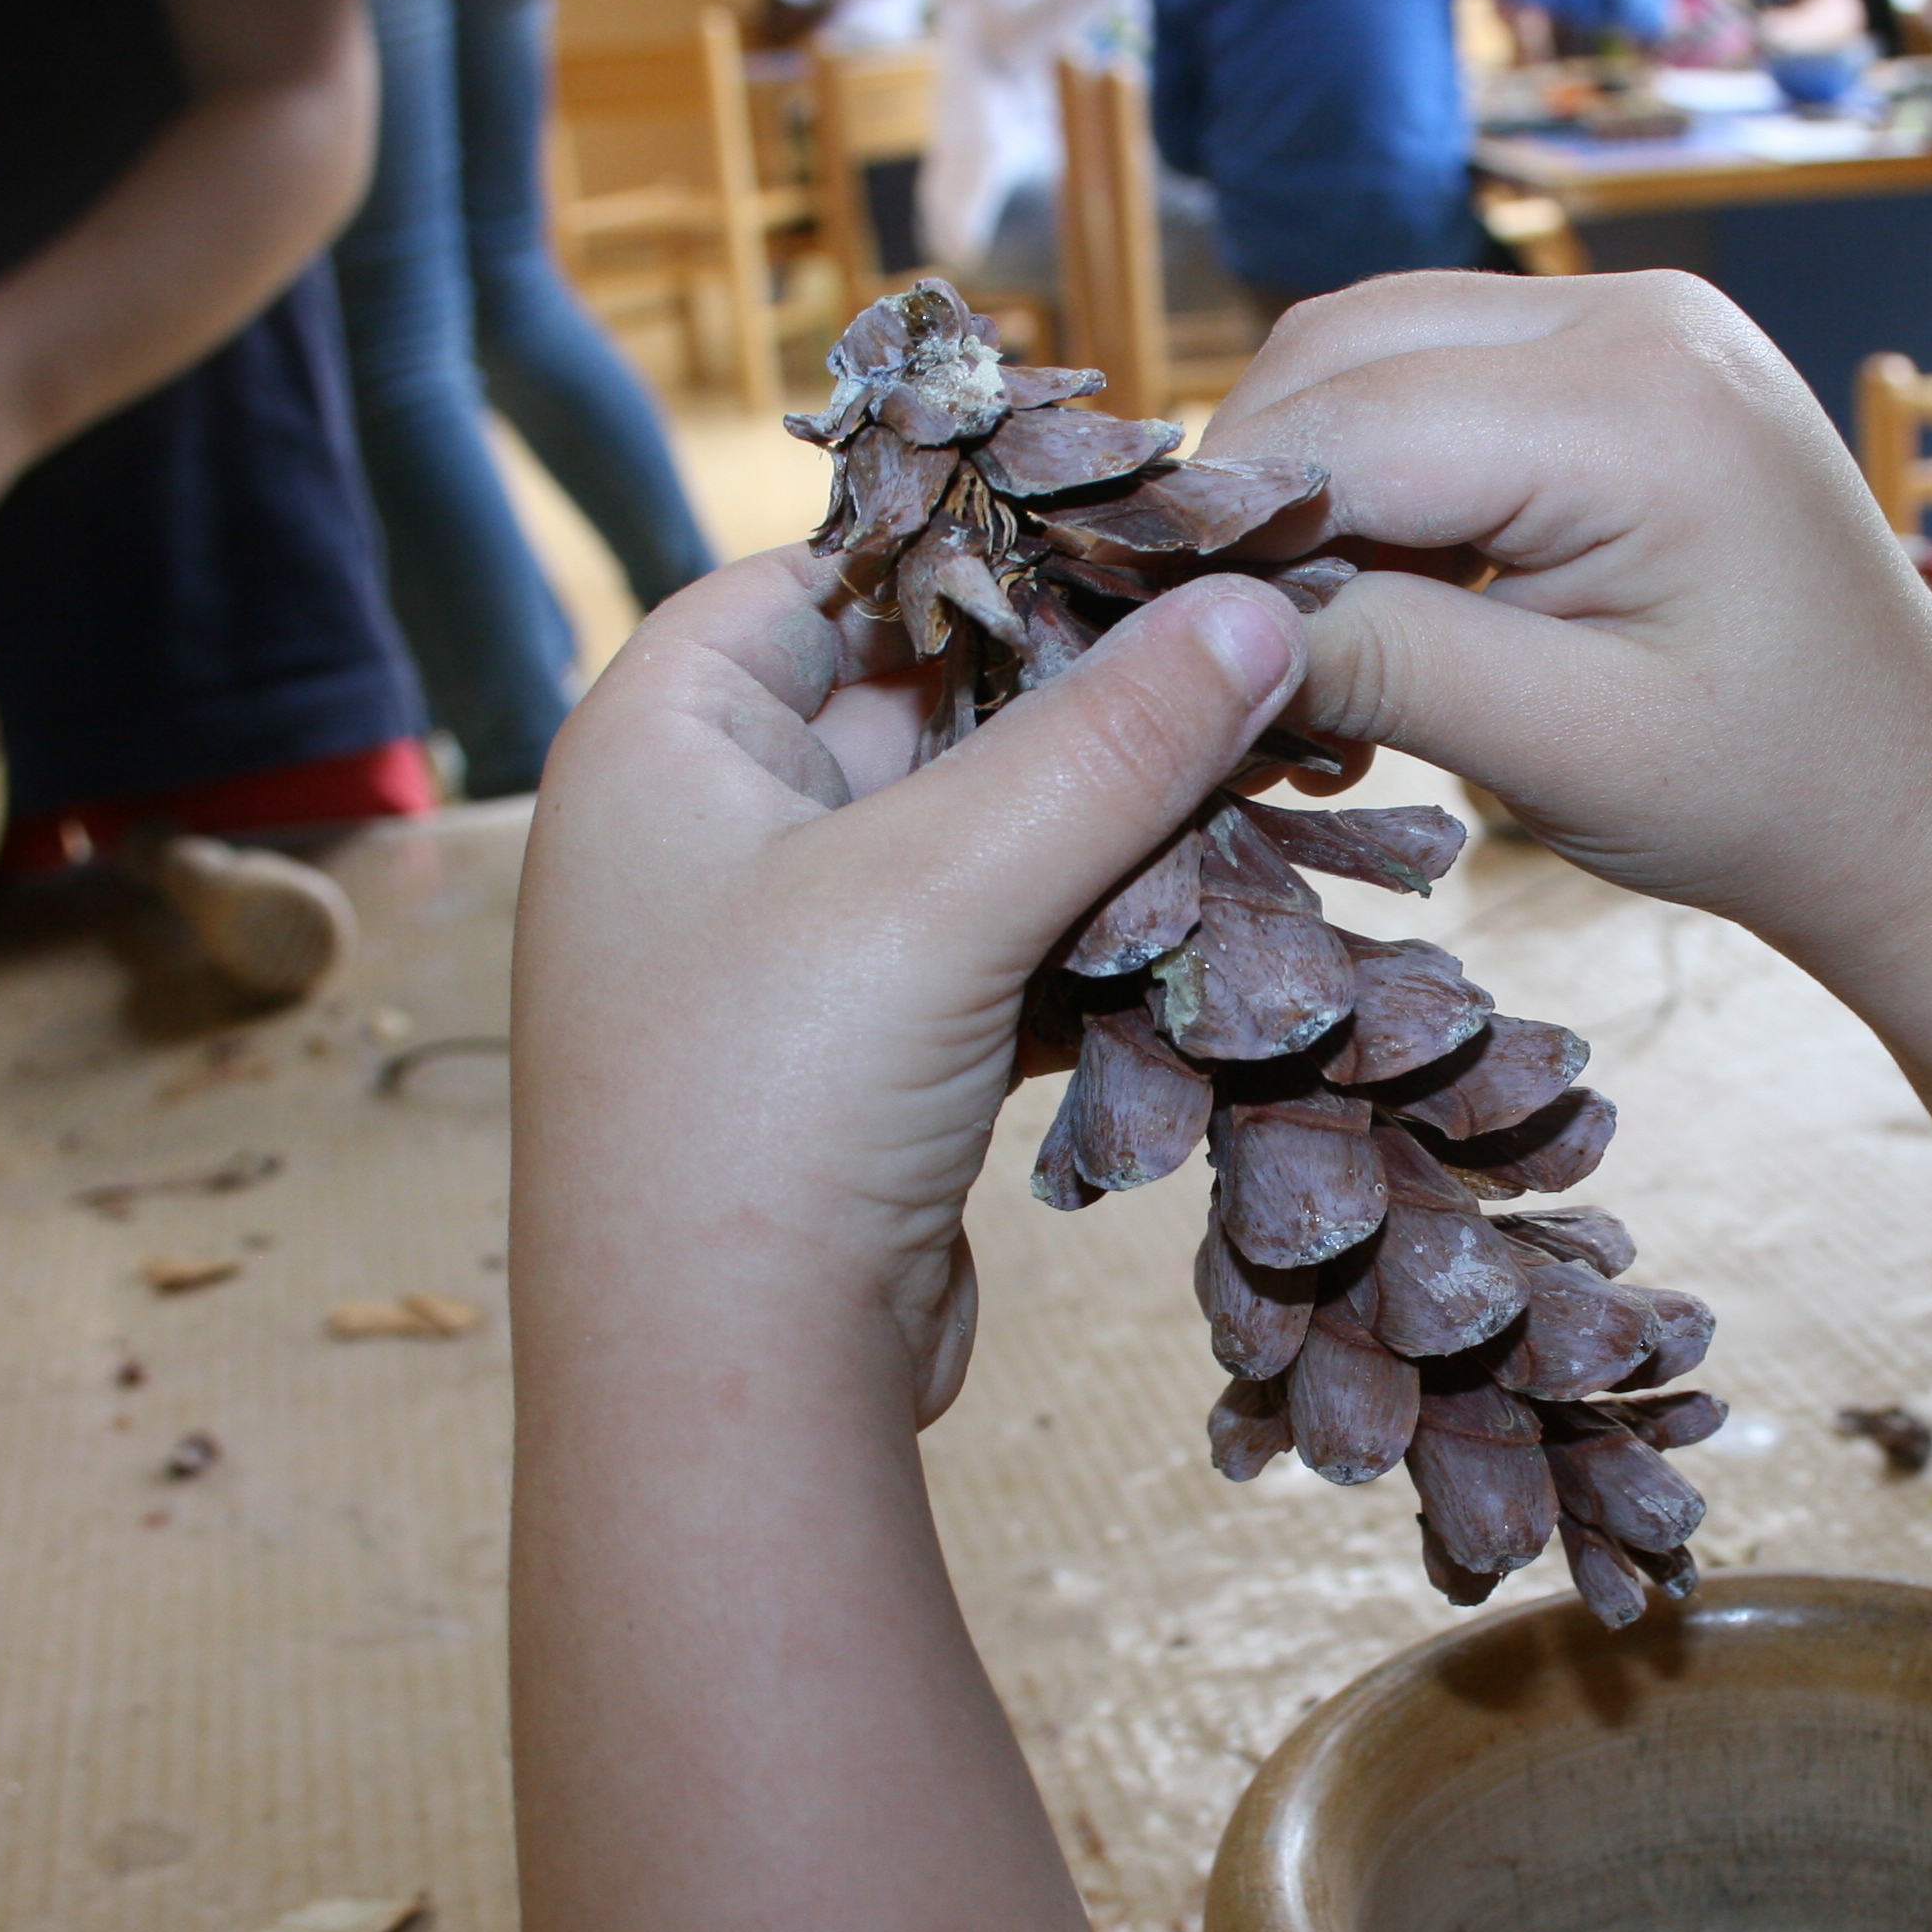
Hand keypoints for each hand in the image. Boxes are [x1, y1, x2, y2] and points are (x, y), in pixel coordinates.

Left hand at [512, 547, 1305, 1422]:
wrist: (728, 1397)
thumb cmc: (764, 1106)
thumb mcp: (941, 889)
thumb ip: (1110, 742)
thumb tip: (1255, 603)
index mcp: (661, 744)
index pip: (820, 578)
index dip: (972, 551)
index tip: (1137, 534)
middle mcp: (706, 834)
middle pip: (922, 706)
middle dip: (1082, 701)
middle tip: (1247, 661)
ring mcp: (789, 957)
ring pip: (979, 840)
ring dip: (1110, 831)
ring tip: (1269, 783)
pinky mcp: (870, 1062)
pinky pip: (1003, 953)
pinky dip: (1096, 940)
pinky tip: (1214, 927)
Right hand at [1208, 271, 1931, 978]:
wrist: (1915, 795)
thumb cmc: (1765, 796)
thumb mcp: (1564, 753)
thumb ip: (1385, 666)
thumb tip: (1198, 631)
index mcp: (1634, 405)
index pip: (1346, 423)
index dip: (1221, 532)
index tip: (1137, 646)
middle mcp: (1632, 313)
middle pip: (1340, 355)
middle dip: (1253, 501)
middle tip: (1212, 658)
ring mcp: (1633, 314)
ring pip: (1370, 350)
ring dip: (1305, 482)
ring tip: (1300, 643)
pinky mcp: (1622, 349)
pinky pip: (1438, 370)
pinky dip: (1375, 471)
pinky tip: (1373, 598)